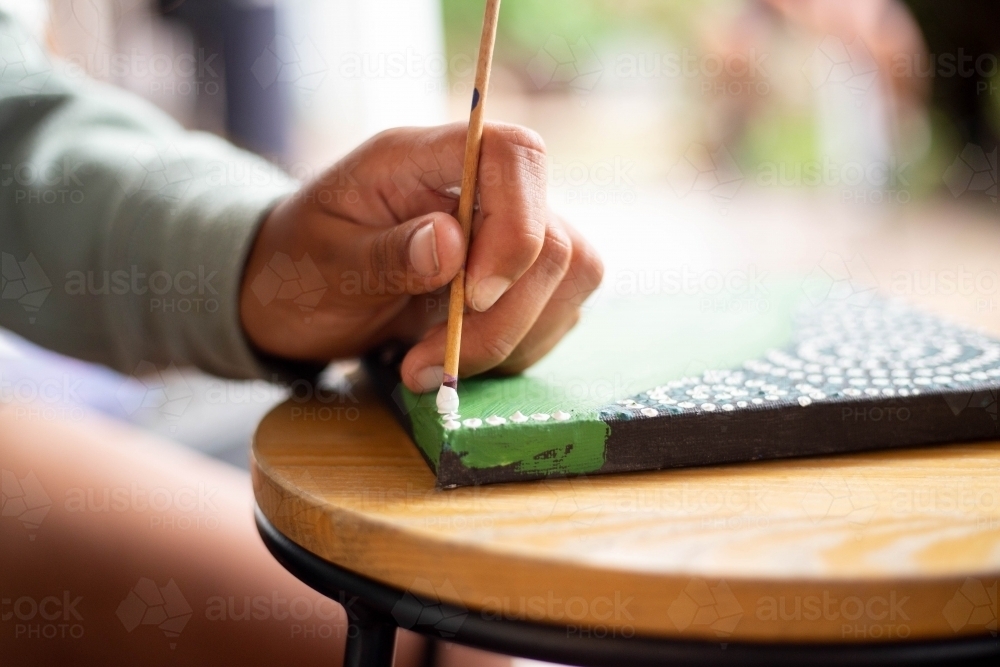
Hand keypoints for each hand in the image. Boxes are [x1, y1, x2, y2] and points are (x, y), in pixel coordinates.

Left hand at [240, 122, 603, 392]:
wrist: (291, 300)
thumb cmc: (297, 270)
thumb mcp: (323, 265)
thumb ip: (386, 254)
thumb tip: (452, 244)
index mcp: (423, 158)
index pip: (512, 154)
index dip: (514, 226)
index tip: (473, 293)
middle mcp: (476, 189)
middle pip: (553, 235)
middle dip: (503, 316)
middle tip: (429, 364)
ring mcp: (503, 234)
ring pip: (568, 278)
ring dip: (510, 340)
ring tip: (432, 369)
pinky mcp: (517, 280)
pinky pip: (554, 313)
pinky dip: (513, 351)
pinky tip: (453, 362)